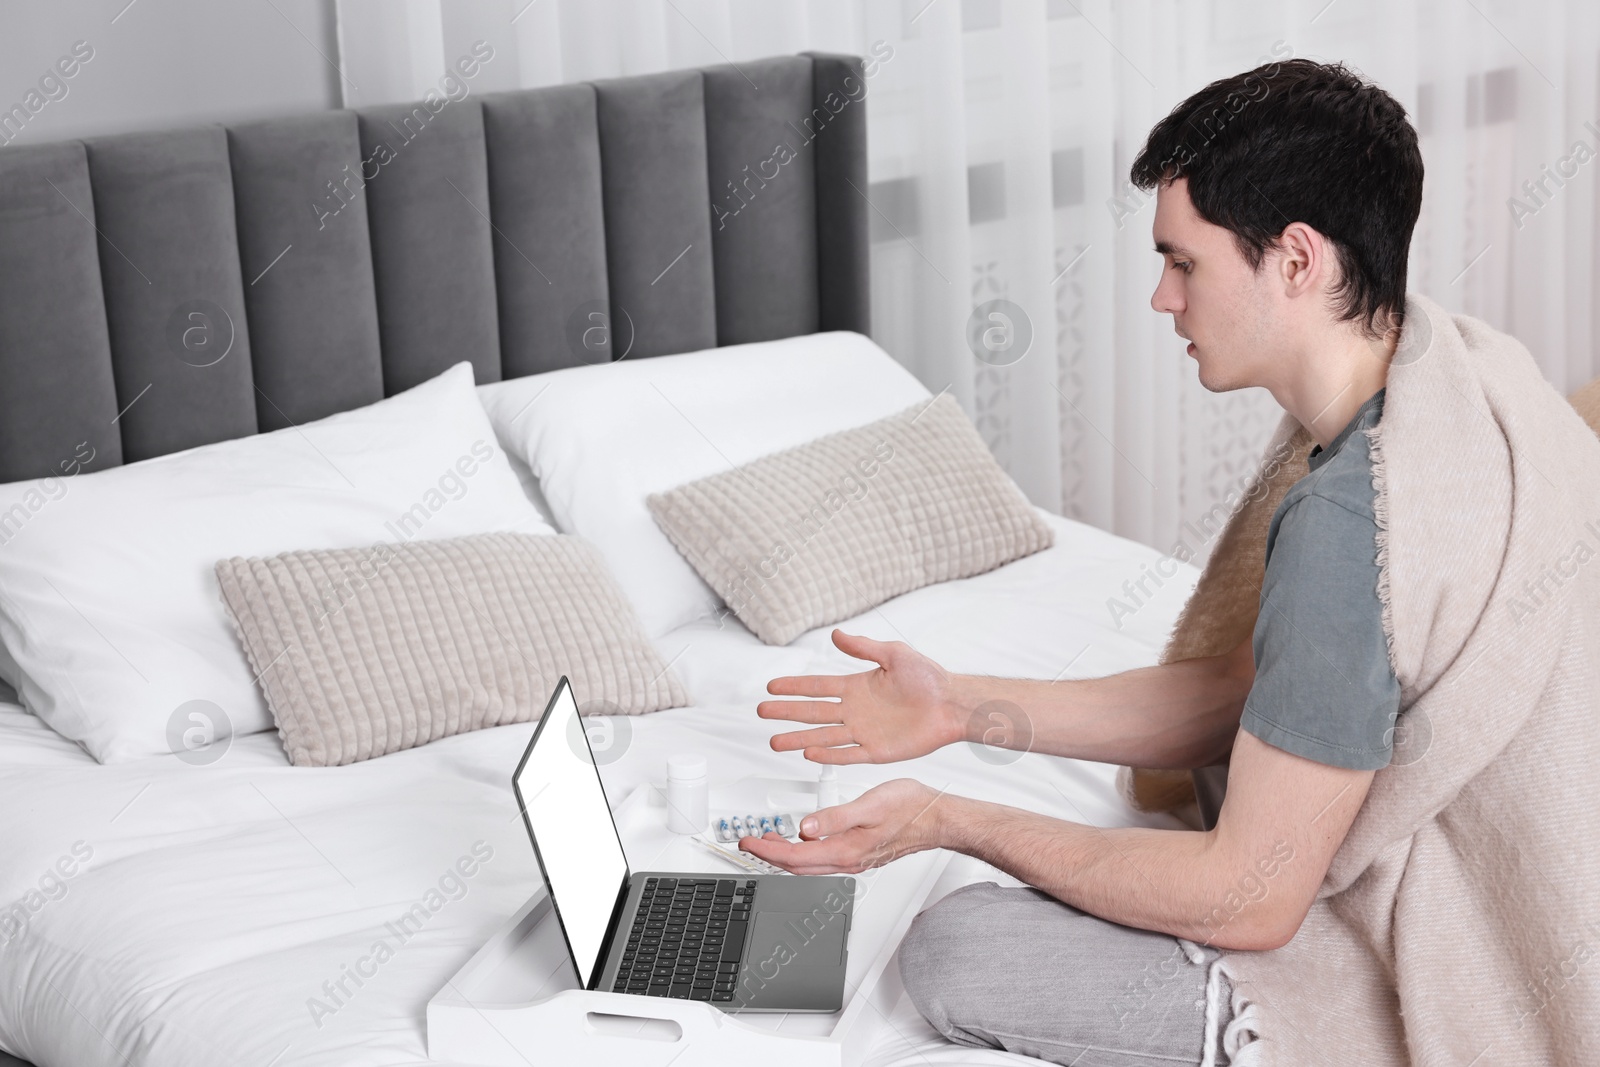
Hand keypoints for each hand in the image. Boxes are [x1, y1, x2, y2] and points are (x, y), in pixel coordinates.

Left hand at [738, 779, 947, 874]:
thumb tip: (805, 828)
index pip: (796, 856)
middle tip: (751, 843)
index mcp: (846, 850)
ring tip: (770, 841)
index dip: (768, 850)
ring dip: (787, 854)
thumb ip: (834, 818)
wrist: (938, 819)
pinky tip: (804, 840)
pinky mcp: (862, 853)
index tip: (750, 842)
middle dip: (771, 855)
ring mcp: (855, 859)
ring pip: (810, 864)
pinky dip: (805, 851)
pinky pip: (824, 859)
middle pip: (799, 865)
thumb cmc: (911, 809)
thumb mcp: (869, 805)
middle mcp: (849, 860)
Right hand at [759, 629, 961, 763]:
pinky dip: (828, 755)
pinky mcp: (877, 751)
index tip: (772, 686)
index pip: (817, 687)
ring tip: (775, 741)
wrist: (952, 704)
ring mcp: (864, 732)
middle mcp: (856, 710)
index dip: (794, 687)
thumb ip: (863, 647)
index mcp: (857, 687)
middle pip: (813, 713)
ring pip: (823, 737)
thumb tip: (836, 635)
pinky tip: (809, 754)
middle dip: (786, 713)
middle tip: (762, 712)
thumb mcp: (893, 654)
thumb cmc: (930, 678)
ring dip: (798, 738)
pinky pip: (847, 754)